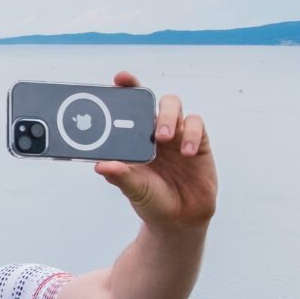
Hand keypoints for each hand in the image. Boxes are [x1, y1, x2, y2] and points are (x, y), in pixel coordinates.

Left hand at [95, 70, 215, 230]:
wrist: (180, 220)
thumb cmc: (151, 200)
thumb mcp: (133, 189)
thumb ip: (120, 176)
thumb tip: (100, 166)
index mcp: (135, 137)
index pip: (131, 106)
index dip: (127, 88)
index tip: (120, 79)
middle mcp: (155, 131)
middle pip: (155, 100)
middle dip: (151, 101)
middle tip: (148, 123)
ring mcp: (177, 135)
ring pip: (176, 107)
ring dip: (170, 118)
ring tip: (165, 138)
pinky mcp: (199, 143)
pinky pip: (197, 126)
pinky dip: (192, 135)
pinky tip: (187, 152)